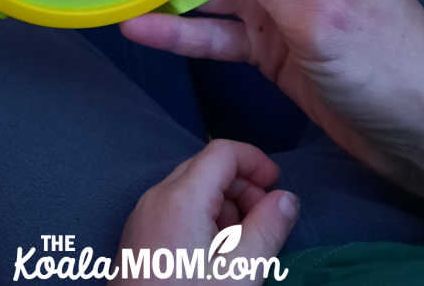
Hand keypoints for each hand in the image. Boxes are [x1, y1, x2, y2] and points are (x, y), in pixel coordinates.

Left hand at [109, 140, 297, 284]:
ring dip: (224, 204)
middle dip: (242, 186)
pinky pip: (176, 207)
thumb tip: (286, 198)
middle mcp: (156, 196)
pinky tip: (214, 253)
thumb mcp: (240, 272)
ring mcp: (143, 214)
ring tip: (241, 244)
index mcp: (180, 197)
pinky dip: (202, 217)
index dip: (255, 160)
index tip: (277, 185)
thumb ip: (268, 228)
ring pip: (192, 188)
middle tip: (265, 220)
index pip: (222, 151)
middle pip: (207, 167)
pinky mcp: (138, 234)